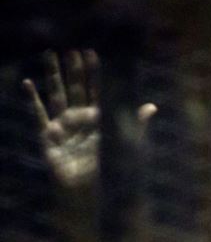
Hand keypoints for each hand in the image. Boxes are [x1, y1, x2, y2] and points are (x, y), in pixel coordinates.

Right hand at [22, 49, 156, 189]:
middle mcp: (81, 119)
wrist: (90, 194)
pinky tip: (28, 83)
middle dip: (74, 69)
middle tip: (71, 47)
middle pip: (77, 87)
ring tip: (49, 54)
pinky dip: (33, 99)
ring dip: (53, 75)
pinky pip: (39, 114)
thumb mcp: (125, 145)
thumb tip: (152, 106)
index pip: (98, 90)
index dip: (96, 72)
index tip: (94, 52)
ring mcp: (64, 126)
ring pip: (57, 94)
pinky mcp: (49, 136)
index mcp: (100, 120)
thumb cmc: (110, 174)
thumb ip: (135, 124)